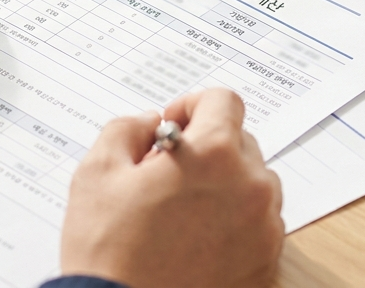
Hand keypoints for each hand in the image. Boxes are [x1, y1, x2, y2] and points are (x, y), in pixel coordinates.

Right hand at [59, 89, 283, 287]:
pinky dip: (233, 223)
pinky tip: (195, 240)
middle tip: (165, 173)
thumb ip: (125, 129)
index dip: (191, 105)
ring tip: (181, 210)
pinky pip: (258, 226)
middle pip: (240, 142)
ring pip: (253, 184)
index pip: (223, 100)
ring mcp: (264, 230)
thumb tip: (149, 122)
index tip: (172, 125)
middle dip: (205, 148)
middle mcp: (250, 188)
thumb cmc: (108, 250)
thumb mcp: (97, 173)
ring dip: (223, 185)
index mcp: (212, 155)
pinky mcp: (266, 264)